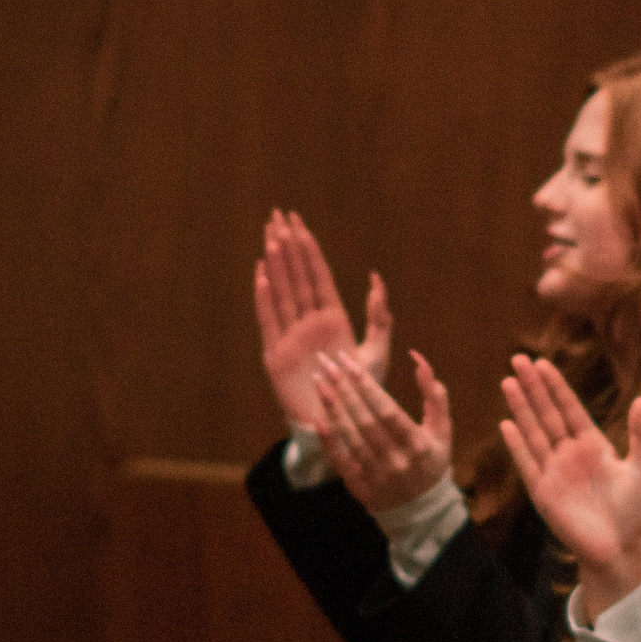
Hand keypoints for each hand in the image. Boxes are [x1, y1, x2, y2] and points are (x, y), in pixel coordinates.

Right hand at [254, 209, 390, 428]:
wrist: (341, 425)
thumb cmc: (360, 392)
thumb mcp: (377, 352)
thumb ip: (379, 316)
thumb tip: (376, 278)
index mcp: (332, 319)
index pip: (317, 275)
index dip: (308, 248)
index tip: (298, 221)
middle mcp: (308, 323)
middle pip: (295, 277)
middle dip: (287, 246)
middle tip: (277, 215)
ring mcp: (291, 337)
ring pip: (282, 293)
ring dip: (275, 265)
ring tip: (269, 237)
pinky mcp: (277, 356)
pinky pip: (269, 322)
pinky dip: (265, 299)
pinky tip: (261, 275)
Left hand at [314, 349, 452, 512]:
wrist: (421, 510)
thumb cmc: (431, 460)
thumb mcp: (443, 430)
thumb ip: (435, 395)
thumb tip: (418, 360)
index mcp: (418, 444)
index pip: (388, 410)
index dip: (367, 385)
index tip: (348, 361)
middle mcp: (397, 460)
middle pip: (365, 419)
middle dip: (344, 387)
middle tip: (326, 361)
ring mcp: (377, 474)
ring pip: (350, 436)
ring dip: (332, 407)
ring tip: (318, 381)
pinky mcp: (360, 485)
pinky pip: (341, 460)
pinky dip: (329, 439)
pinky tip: (318, 417)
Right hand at [499, 355, 640, 621]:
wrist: (622, 550)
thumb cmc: (635, 512)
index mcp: (594, 446)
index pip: (570, 408)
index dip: (556, 386)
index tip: (543, 362)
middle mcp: (570, 455)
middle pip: (547, 414)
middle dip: (533, 387)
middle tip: (518, 358)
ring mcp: (555, 472)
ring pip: (534, 433)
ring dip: (521, 408)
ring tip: (508, 381)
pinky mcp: (544, 494)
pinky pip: (528, 464)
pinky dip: (517, 445)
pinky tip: (507, 424)